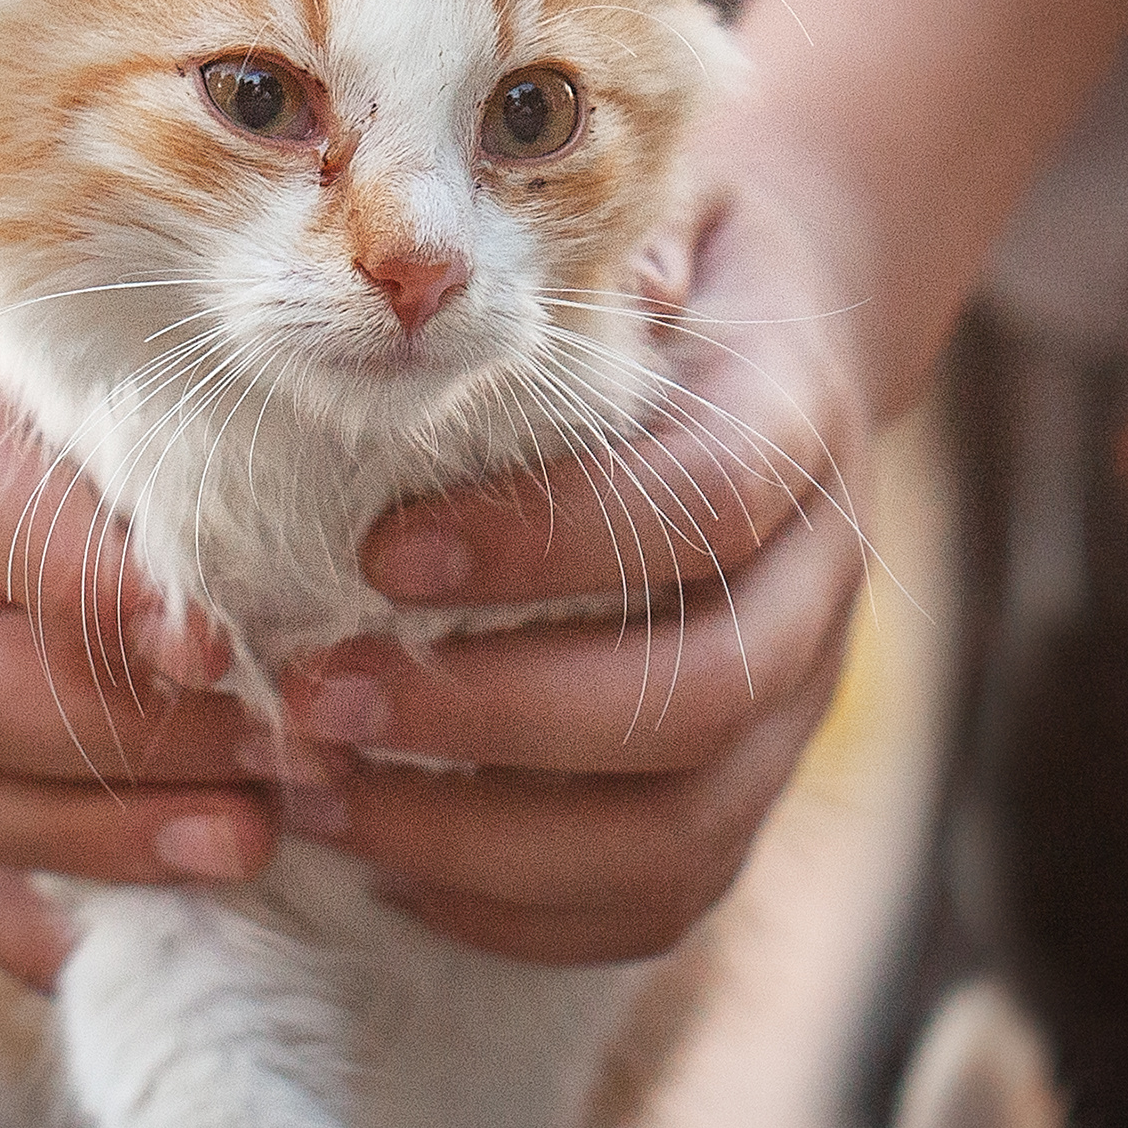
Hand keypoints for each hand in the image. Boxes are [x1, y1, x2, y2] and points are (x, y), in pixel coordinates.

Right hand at [0, 273, 276, 989]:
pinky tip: (160, 934)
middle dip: (117, 739)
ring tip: (256, 846)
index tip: (220, 644)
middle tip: (286, 758)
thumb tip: (423, 369)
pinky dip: (32, 913)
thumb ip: (315, 339)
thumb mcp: (275, 294)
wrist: (188, 328)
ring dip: (92, 831)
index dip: (87, 582)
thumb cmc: (258, 312)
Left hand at [295, 118, 878, 963]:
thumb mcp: (632, 211)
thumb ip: (563, 251)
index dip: (544, 541)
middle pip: (694, 697)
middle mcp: (817, 584)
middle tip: (311, 701)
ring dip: (485, 845)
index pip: (701, 502)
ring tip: (320, 802)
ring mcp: (795, 707)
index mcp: (792, 421)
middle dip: (488, 719)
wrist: (782, 342)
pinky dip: (523, 917)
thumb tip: (445, 284)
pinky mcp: (749, 790)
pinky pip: (660, 904)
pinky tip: (388, 876)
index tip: (375, 548)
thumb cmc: (656, 276)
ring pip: (681, 835)